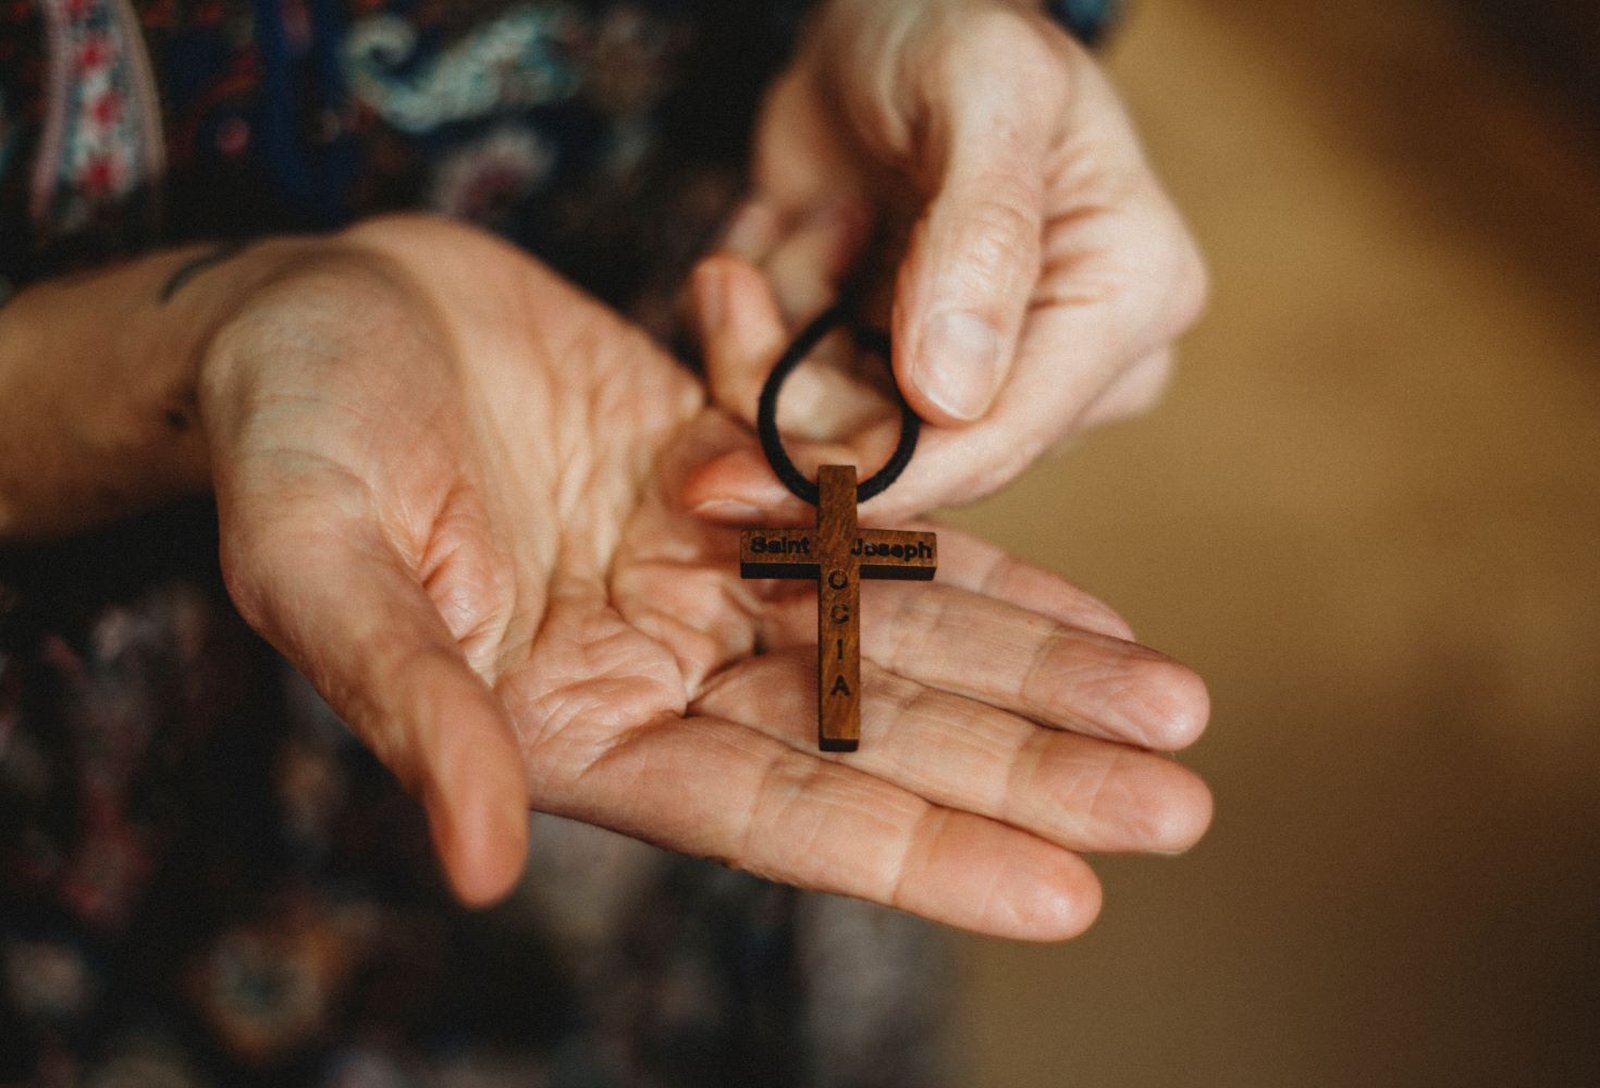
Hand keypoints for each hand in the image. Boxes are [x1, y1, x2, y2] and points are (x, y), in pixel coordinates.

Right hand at [200, 214, 1208, 936]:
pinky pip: (881, 536)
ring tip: (1171, 709)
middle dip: (1024, 771)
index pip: (767, 813)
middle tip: (1177, 805)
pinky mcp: (735, 489)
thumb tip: (479, 858)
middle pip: (870, 738)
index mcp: (571, 722)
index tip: (1064, 892)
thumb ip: (407, 702)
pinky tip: (1087, 611)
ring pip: (898, 641)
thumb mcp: (320, 557)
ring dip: (1036, 674)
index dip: (913, 853)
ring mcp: (705, 579)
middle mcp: (660, 667)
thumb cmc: (289, 430)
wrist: (316, 302)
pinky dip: (982, 571)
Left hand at [686, 0, 1207, 520]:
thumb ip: (980, 234)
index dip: (889, 477)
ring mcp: (980, 380)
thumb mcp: (981, 89)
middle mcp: (1068, 363)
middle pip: (914, 459)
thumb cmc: (952, 25)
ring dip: (761, 354)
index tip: (766, 474)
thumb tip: (953, 397)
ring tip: (749, 253)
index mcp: (1128, 298)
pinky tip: (760, 254)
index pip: (1008, 436)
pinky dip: (755, 339)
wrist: (882, 20)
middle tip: (728, 287)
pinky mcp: (901, 380)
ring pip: (840, 442)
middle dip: (794, 395)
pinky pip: (800, 409)